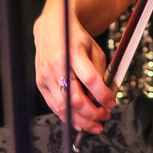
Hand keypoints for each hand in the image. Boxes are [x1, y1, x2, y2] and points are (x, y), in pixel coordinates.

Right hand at [33, 8, 116, 133]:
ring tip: (95, 124)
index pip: (90, 79)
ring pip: (64, 107)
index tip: (111, 102)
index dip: (102, 95)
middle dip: (92, 113)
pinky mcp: (40, 84)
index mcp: (73, 53)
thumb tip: (103, 97)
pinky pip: (54, 106)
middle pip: (74, 98)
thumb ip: (99, 73)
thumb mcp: (94, 49)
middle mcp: (57, 65)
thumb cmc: (75, 38)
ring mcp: (46, 76)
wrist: (52, 29)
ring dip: (81, 120)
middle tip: (105, 116)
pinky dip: (68, 117)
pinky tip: (79, 122)